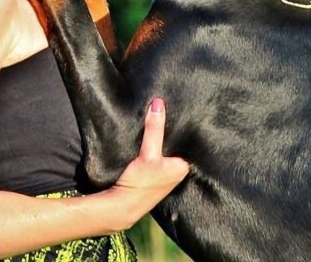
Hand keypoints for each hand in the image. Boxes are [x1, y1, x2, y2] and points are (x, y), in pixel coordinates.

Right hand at [105, 98, 190, 228]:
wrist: (121, 206)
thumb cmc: (140, 183)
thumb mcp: (148, 153)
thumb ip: (154, 129)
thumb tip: (158, 103)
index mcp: (183, 167)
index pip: (189, 143)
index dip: (186, 128)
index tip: (186, 110)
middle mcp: (178, 172)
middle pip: (177, 145)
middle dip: (173, 132)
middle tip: (172, 109)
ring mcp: (166, 175)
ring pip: (167, 151)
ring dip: (162, 140)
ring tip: (162, 118)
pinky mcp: (155, 177)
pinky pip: (158, 156)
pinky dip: (155, 148)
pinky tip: (151, 138)